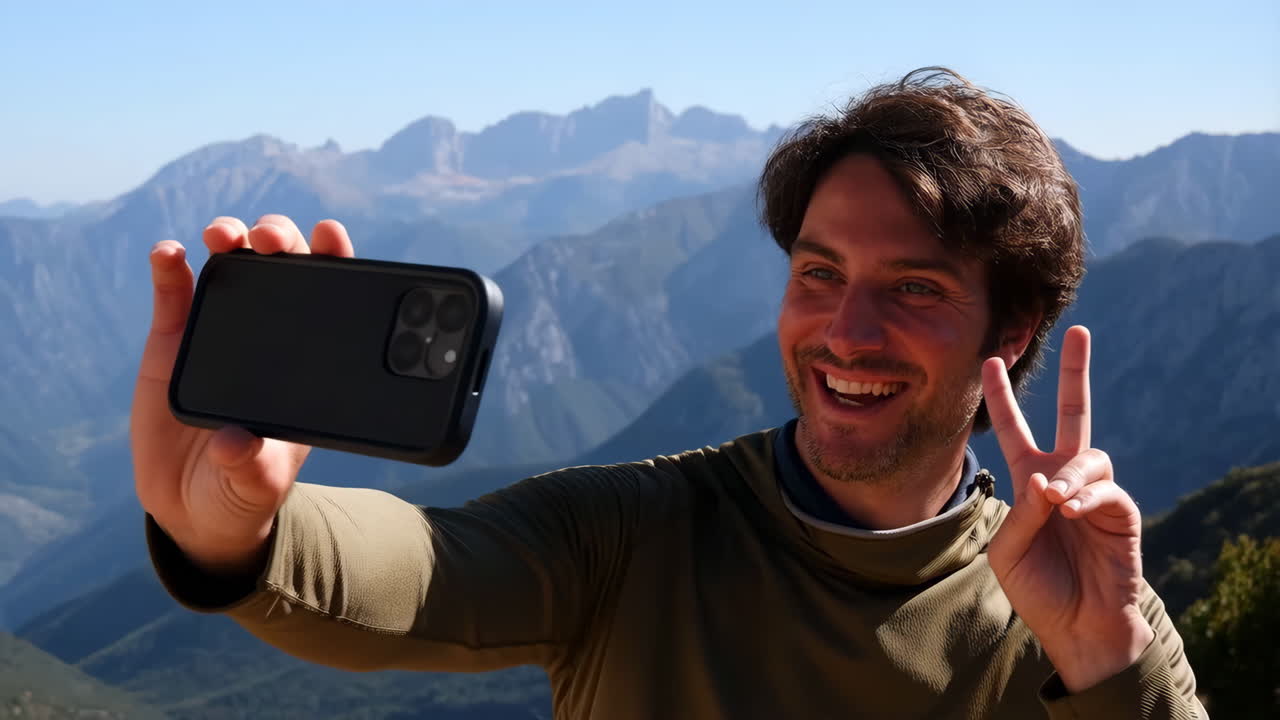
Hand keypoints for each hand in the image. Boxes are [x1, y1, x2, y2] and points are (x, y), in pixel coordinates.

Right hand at [130, 215, 354, 576]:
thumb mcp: (258, 484)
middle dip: (279, 238)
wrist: (194, 505)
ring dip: (230, 239)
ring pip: (231, 267)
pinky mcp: (173, 341)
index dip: (332, 258)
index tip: (328, 234)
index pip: (330, 297)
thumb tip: (234, 442)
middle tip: (269, 238)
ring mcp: (221, 331)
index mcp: (309, 359)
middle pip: (281, 266)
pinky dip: (170, 267)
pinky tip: (169, 253)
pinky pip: (173, 293)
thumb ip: (251, 466)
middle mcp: (269, 334)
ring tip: (223, 235)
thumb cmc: (244, 488)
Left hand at [983, 325, 1153, 692]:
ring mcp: (1095, 491)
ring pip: (1089, 455)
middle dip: (1078, 373)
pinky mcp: (1121, 511)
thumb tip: (1047, 480)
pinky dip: (1086, 497)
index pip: (1013, 430)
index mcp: (1029, 482)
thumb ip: (1021, 512)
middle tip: (1081, 331)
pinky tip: (1072, 511)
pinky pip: (1106, 488)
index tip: (988, 361)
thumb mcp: (1007, 549)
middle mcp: (1063, 477)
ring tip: (1055, 501)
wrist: (1075, 625)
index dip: (1001, 398)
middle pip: (1075, 413)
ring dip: (1069, 475)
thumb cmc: (1037, 588)